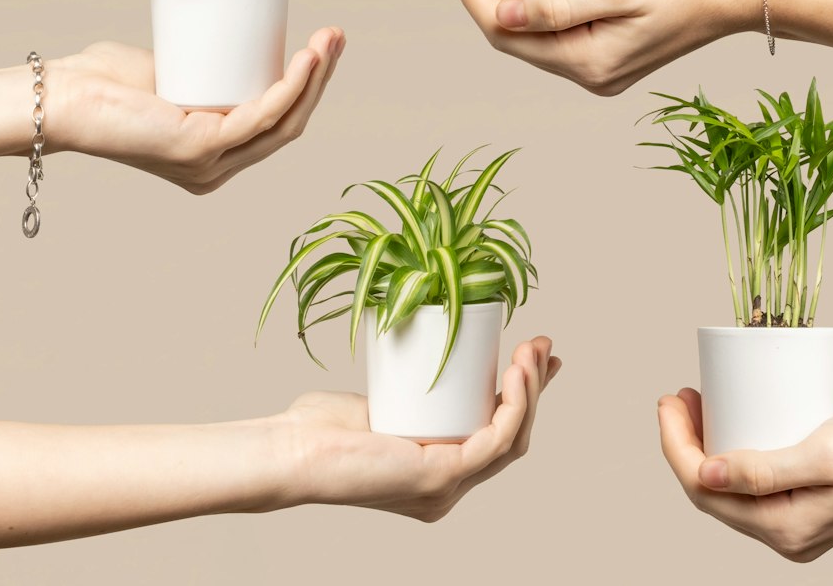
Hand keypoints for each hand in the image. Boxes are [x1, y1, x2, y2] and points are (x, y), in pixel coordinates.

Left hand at [52, 28, 344, 191]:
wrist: (65, 97)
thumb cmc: (106, 83)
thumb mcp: (170, 73)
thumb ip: (196, 63)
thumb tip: (225, 28)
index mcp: (214, 158)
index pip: (277, 123)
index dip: (308, 85)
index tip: (321, 44)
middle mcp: (217, 170)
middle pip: (289, 122)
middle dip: (321, 76)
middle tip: (335, 34)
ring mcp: (211, 164)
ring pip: (283, 122)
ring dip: (315, 77)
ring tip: (329, 38)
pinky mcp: (201, 149)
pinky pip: (261, 117)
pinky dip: (290, 87)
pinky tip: (305, 60)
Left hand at [281, 336, 559, 519]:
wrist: (291, 450)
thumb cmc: (320, 428)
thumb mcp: (381, 398)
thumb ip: (406, 384)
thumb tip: (429, 344)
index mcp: (437, 472)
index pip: (496, 435)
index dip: (524, 397)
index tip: (533, 355)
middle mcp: (447, 487)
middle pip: (512, 435)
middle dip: (535, 386)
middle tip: (541, 344)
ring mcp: (446, 488)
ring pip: (511, 439)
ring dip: (530, 391)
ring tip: (529, 351)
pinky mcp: (438, 479)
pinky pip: (494, 443)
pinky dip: (513, 407)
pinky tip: (515, 375)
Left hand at [438, 0, 754, 95]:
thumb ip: (559, 5)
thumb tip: (500, 15)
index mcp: (588, 64)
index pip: (505, 35)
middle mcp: (592, 74)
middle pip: (514, 39)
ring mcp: (603, 65)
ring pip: (534, 36)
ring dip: (505, 1)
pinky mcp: (613, 48)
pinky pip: (558, 31)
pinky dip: (535, 5)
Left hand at [657, 388, 832, 562]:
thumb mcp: (822, 455)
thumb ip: (763, 471)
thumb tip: (704, 474)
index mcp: (785, 529)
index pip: (704, 490)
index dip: (675, 445)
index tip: (668, 400)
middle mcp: (786, 536)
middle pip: (710, 491)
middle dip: (684, 442)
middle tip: (678, 395)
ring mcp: (795, 523)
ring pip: (728, 488)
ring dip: (705, 446)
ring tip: (696, 402)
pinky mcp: (804, 505)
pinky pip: (751, 484)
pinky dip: (730, 454)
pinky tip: (727, 423)